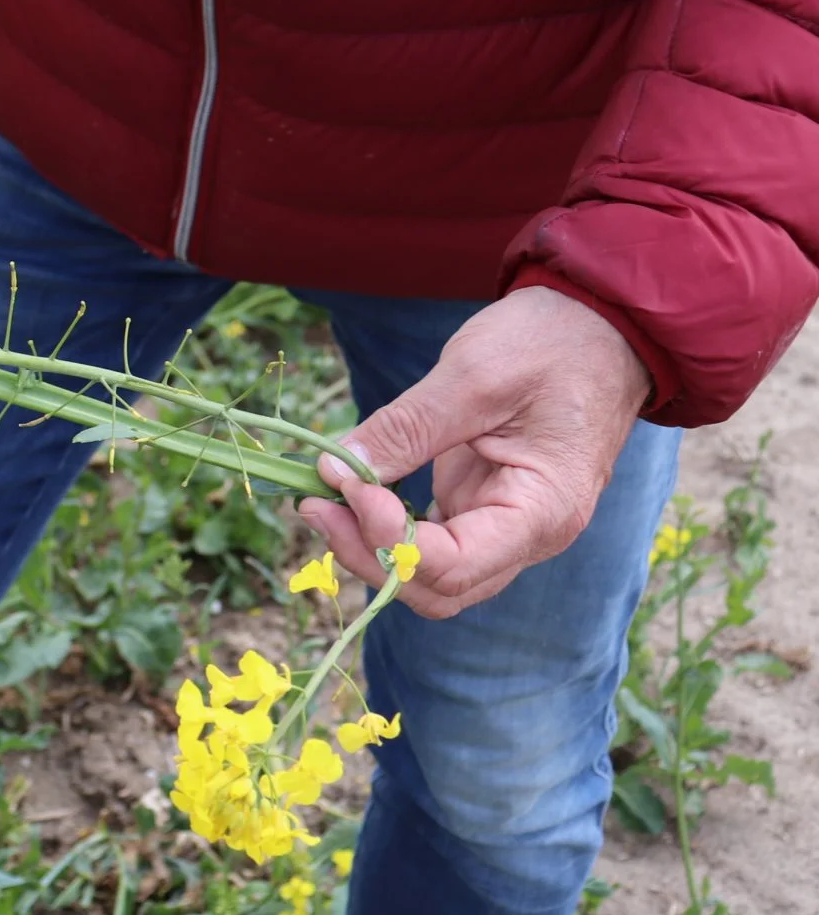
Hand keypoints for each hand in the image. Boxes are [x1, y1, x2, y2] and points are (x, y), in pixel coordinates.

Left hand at [297, 286, 650, 618]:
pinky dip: (385, 525)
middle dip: (368, 553)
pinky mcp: (482, 505)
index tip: (346, 481)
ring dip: (370, 547)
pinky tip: (350, 491)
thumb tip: (335, 467)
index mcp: (541, 513)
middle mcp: (527, 536)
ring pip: (428, 575)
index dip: (387, 536)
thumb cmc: (551, 344)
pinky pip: (429, 541)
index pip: (450, 566)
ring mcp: (504, 526)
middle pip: (435, 587)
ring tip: (322, 498)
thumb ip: (405, 429)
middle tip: (315, 503)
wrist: (599, 327)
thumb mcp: (473, 376)